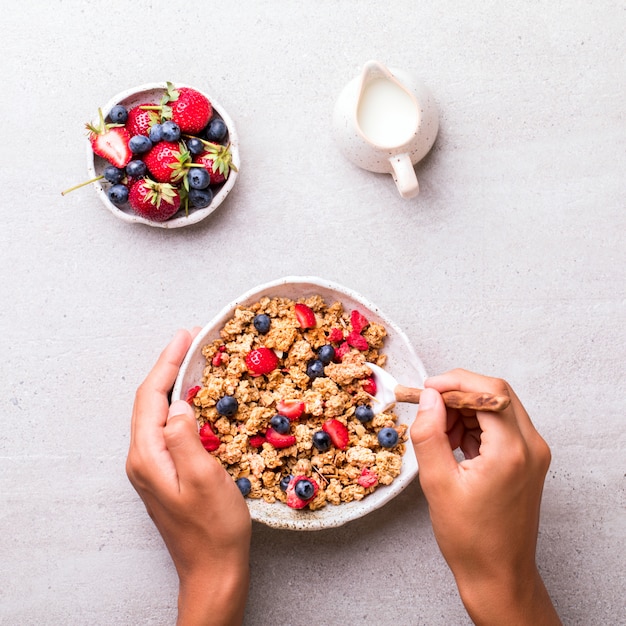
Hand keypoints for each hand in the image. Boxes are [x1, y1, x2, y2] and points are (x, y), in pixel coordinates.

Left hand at [126, 329, 250, 625]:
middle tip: (192, 341)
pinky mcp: (165, 472)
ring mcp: (153, 466)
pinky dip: (180, 405)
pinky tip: (197, 400)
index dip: (167, 363)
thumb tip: (179, 405)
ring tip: (194, 361)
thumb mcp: (205, 479)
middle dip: (169, 367)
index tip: (186, 336)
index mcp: (148, 457)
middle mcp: (143, 459)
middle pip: (149, 401)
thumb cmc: (214, 529)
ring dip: (174, 384)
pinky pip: (168, 428)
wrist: (213, 570)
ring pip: (158, 413)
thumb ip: (185, 438)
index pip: (151, 397)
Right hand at [410, 369, 560, 625]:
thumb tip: (427, 398)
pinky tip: (451, 443)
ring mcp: (533, 453)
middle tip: (426, 408)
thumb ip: (429, 434)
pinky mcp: (527, 460)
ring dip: (463, 410)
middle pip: (495, 394)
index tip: (425, 389)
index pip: (488, 391)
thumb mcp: (437, 483)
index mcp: (512, 450)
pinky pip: (499, 426)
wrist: (499, 575)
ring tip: (436, 434)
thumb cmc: (470, 538)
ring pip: (496, 407)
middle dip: (456, 394)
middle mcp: (531, 446)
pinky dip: (473, 425)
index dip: (453, 382)